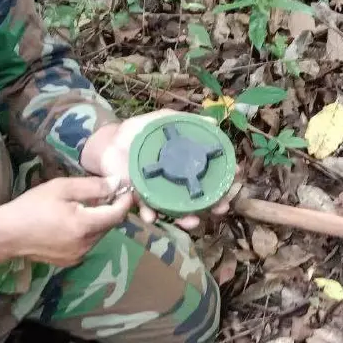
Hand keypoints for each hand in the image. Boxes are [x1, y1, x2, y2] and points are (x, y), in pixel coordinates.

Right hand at [0, 176, 135, 267]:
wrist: (6, 234)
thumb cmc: (31, 207)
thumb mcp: (61, 188)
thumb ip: (93, 187)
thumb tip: (117, 183)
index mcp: (85, 226)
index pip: (118, 214)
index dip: (125, 201)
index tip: (125, 189)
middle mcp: (87, 245)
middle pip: (109, 225)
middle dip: (110, 209)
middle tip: (100, 194)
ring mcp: (79, 256)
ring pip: (100, 235)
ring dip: (98, 221)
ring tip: (82, 207)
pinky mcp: (71, 261)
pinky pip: (88, 244)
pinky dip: (87, 232)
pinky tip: (71, 223)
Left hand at [80, 110, 234, 229]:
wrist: (108, 142)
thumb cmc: (137, 132)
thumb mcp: (161, 121)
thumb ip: (182, 120)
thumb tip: (212, 122)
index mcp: (183, 164)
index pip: (207, 173)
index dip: (223, 178)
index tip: (234, 179)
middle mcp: (174, 181)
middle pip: (198, 197)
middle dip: (213, 205)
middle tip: (222, 208)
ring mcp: (158, 191)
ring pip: (177, 209)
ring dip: (186, 219)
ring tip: (192, 221)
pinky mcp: (140, 197)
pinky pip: (147, 209)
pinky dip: (151, 215)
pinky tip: (153, 217)